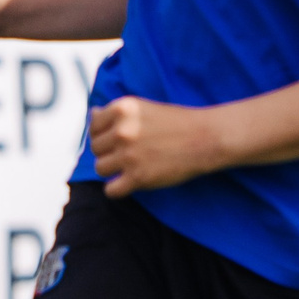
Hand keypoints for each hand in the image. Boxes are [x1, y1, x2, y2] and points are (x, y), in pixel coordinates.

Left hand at [88, 97, 224, 196]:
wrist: (206, 138)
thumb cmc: (177, 122)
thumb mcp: (143, 107)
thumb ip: (116, 113)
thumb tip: (92, 114)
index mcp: (122, 109)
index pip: (94, 126)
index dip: (103, 134)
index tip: (116, 139)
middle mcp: (122, 131)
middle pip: (96, 148)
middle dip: (109, 152)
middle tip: (128, 153)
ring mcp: (129, 155)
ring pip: (100, 168)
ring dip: (112, 170)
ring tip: (129, 167)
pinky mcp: (138, 177)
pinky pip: (111, 190)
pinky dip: (117, 189)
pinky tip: (128, 183)